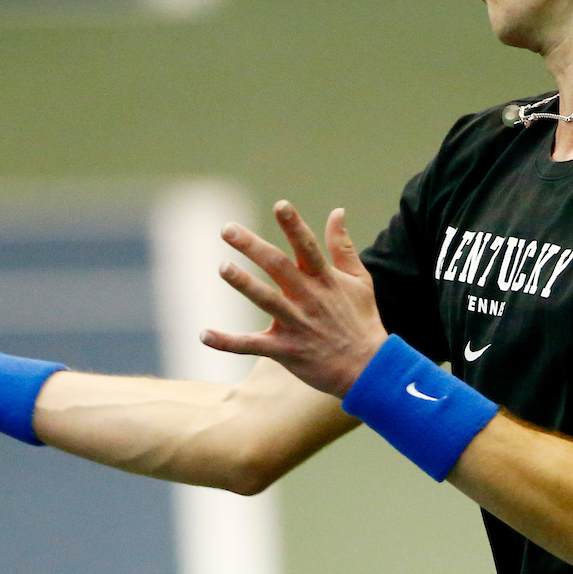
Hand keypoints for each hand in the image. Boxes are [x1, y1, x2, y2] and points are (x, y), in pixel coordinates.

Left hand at [200, 201, 387, 398]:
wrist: (368, 368)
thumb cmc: (361, 320)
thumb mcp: (360, 280)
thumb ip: (343, 246)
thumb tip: (337, 211)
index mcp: (324, 279)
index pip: (307, 247)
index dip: (294, 226)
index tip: (281, 205)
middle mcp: (309, 298)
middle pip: (278, 267)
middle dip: (252, 247)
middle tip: (227, 229)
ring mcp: (296, 324)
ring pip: (266, 300)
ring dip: (243, 284)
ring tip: (223, 267)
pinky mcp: (285, 350)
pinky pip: (252, 346)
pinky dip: (227, 342)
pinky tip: (204, 335)